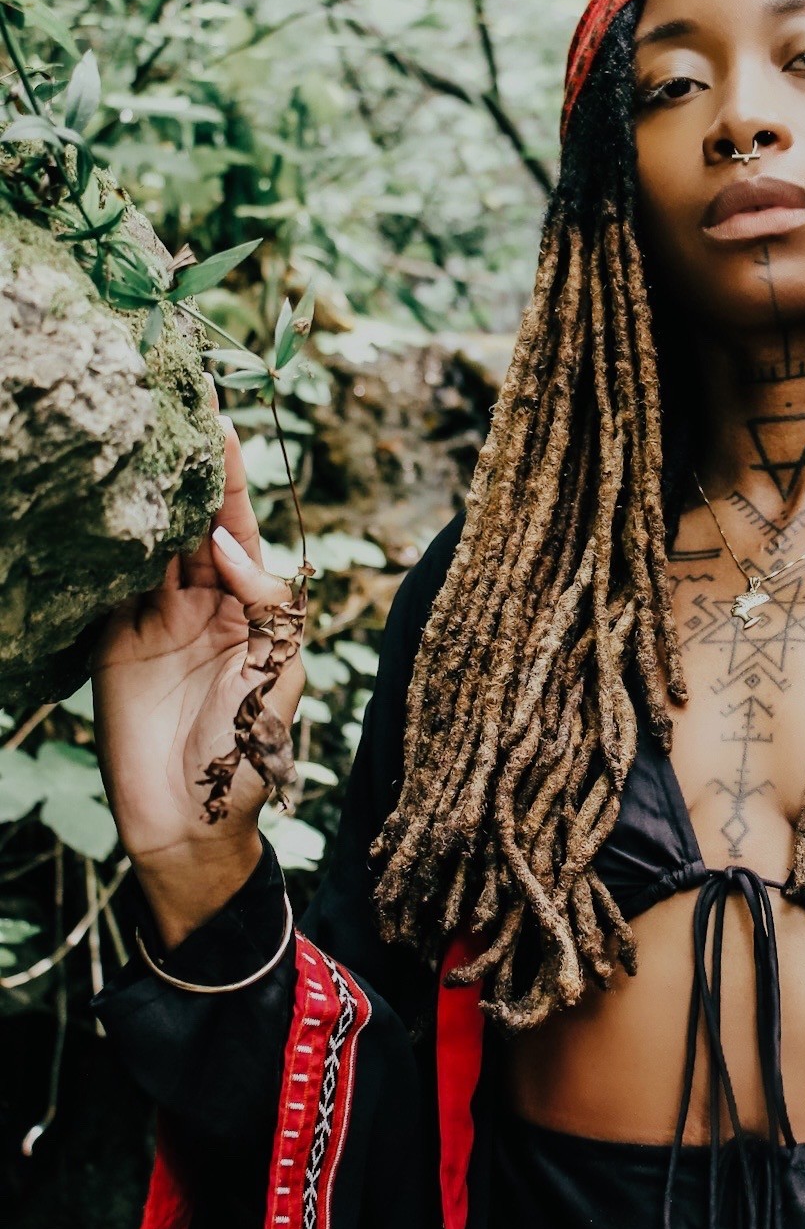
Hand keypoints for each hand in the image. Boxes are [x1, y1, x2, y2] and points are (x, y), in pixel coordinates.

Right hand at [91, 378, 307, 945]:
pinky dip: (107, 544)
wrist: (190, 821)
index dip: (230, 477)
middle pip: (190, 522)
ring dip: (143, 496)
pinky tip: (102, 500)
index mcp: (254, 606)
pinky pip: (110, 582)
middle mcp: (204, 602)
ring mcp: (154, 619)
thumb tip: (225, 542)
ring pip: (148, 543)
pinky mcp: (112, 640)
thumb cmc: (249, 755)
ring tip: (134, 437)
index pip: (239, 526)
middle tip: (169, 406)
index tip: (220, 421)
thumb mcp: (278, 674)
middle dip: (182, 469)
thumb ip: (266, 604)